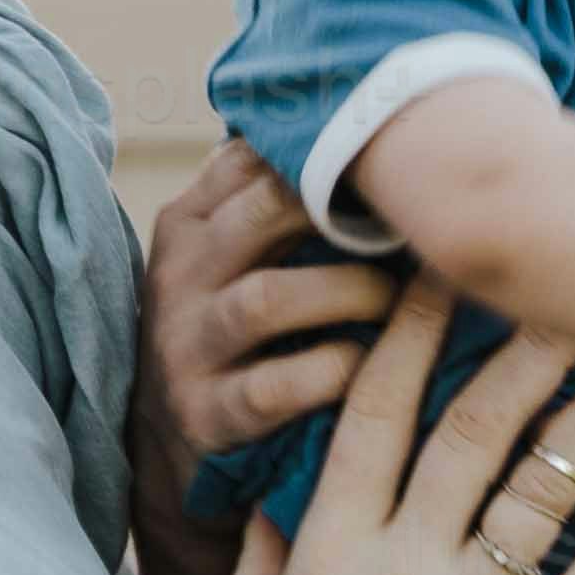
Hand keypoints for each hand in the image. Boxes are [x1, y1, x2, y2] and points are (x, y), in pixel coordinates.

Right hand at [135, 137, 395, 487]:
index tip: (388, 156)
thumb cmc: (228, 333)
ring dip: (349, 293)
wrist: (166, 448)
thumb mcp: (227, 259)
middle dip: (344, 211)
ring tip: (397, 299)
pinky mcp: (206, 414)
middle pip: (263, 210)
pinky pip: (276, 387)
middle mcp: (178, 276)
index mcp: (187, 224)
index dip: (324, 152)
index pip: (250, 157)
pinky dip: (333, 371)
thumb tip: (362, 125)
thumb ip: (269, 200)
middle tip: (408, 222)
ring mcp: (187, 347)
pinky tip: (368, 365)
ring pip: (267, 298)